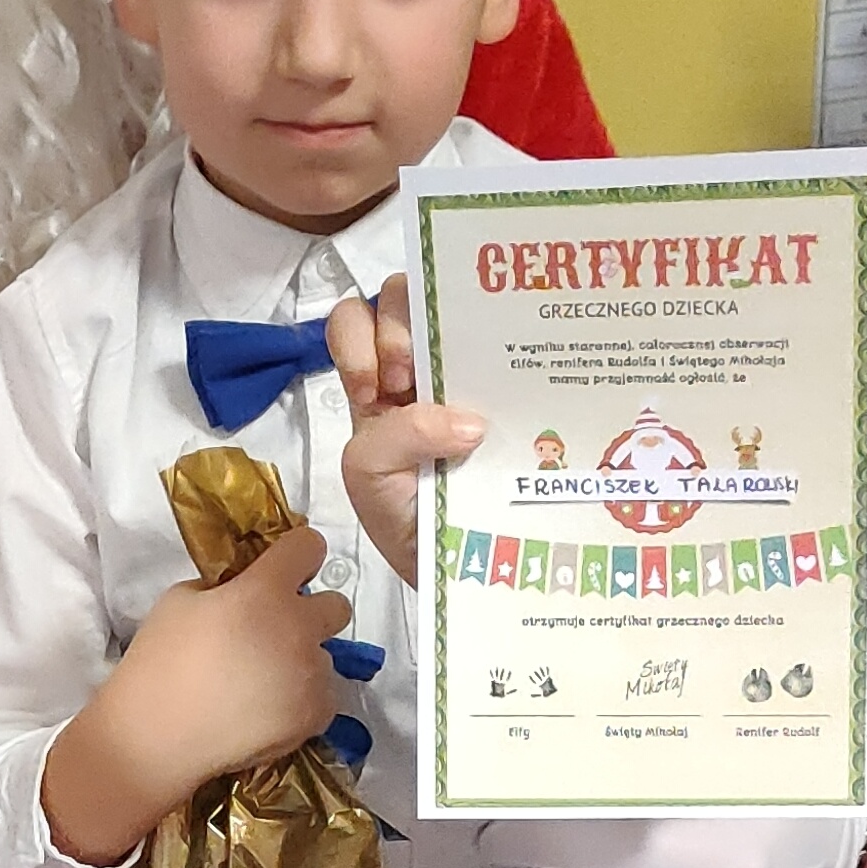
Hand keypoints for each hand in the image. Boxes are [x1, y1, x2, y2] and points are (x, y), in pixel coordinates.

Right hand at [43, 522, 347, 862]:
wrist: (156, 737)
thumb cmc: (158, 663)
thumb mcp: (179, 600)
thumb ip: (223, 587)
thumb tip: (242, 592)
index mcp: (264, 591)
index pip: (309, 546)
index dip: (298, 553)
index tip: (285, 569)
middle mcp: (298, 628)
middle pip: (338, 605)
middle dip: (312, 612)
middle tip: (276, 633)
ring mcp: (311, 674)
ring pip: (326, 657)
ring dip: (302, 663)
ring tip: (262, 685)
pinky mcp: (315, 715)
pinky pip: (323, 697)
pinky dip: (301, 701)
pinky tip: (268, 712)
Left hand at [328, 277, 482, 582]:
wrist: (449, 566)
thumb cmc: (397, 516)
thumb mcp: (369, 474)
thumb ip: (396, 436)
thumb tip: (471, 422)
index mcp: (369, 381)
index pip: (354, 322)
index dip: (361, 335)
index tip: (375, 386)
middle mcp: (412, 372)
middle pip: (404, 302)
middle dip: (401, 328)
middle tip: (408, 381)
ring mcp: (459, 383)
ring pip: (455, 321)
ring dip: (454, 340)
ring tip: (461, 392)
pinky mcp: (504, 401)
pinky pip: (506, 362)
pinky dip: (508, 362)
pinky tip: (512, 391)